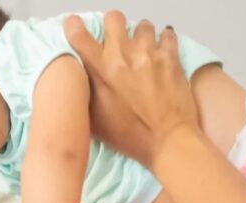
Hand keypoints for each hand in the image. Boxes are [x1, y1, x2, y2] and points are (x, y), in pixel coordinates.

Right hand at [63, 12, 199, 164]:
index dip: (74, 27)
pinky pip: (167, 34)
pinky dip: (164, 40)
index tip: (75, 26)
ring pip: (142, 25)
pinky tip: (161, 53)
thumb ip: (86, 91)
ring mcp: (149, 54)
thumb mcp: (95, 118)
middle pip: (113, 18)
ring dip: (140, 36)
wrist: (168, 141)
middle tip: (117, 40)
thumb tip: (81, 76)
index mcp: (101, 70)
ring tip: (142, 51)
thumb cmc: (130, 135)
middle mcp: (123, 56)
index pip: (79, 35)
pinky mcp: (171, 58)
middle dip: (113, 26)